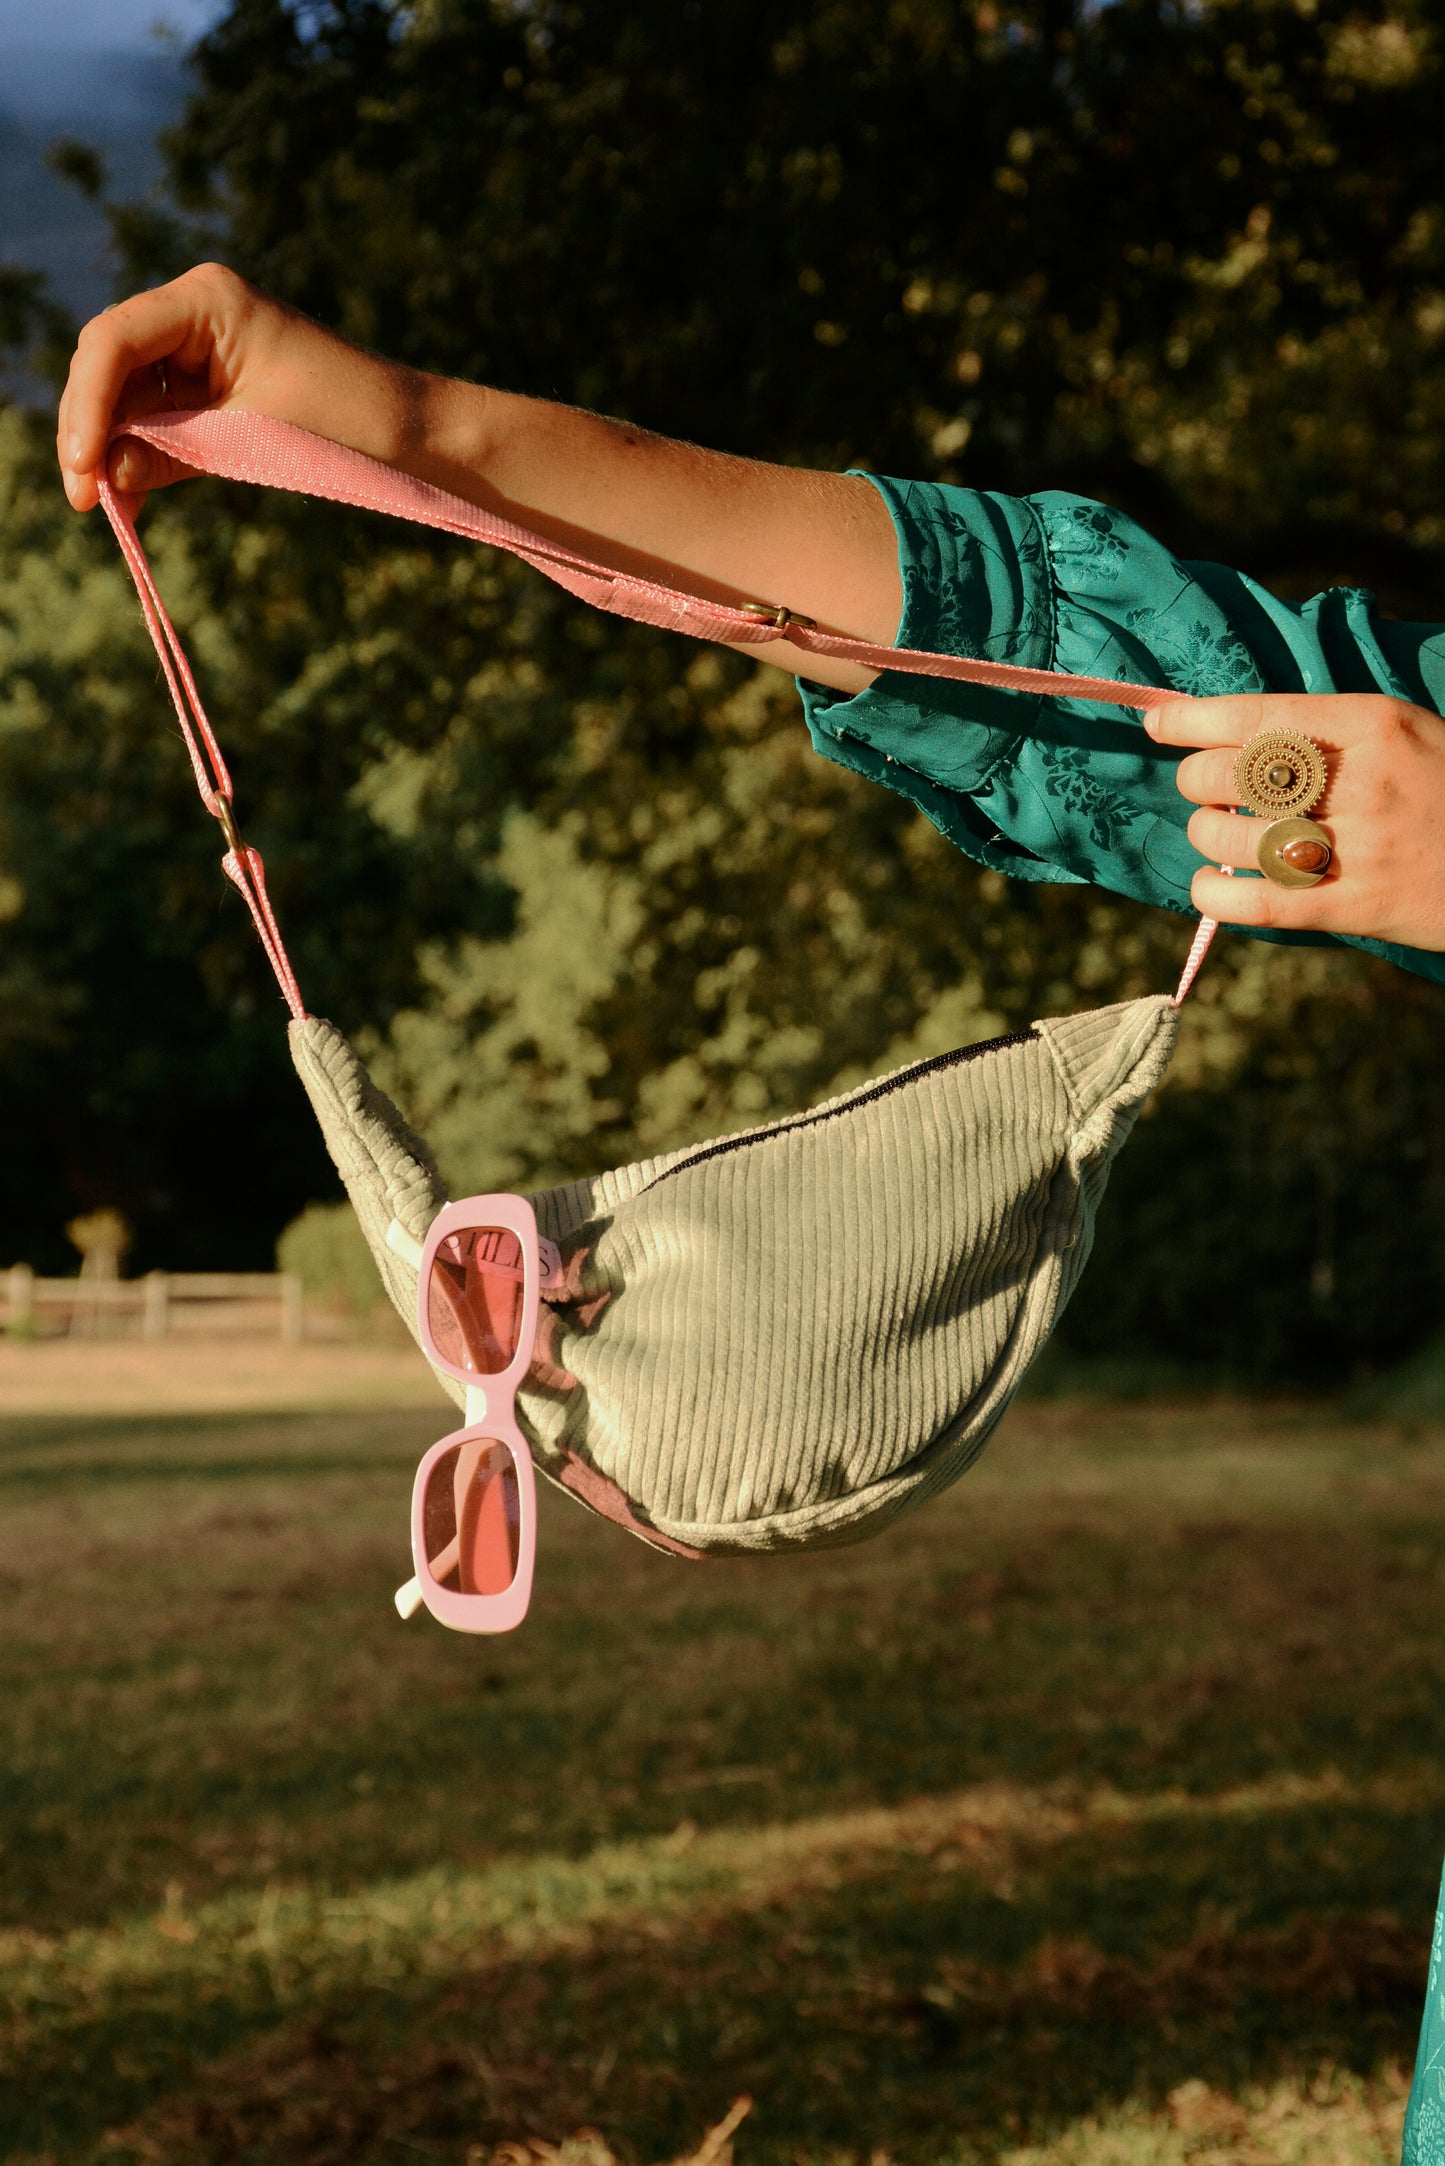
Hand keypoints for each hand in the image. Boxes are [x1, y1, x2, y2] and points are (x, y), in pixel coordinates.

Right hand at [57, 262, 410, 512]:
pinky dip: (139, 452)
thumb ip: (171, 452)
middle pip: (107, 363)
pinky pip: (154, 413)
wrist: (405, 432)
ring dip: (109, 447)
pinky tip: (128, 497)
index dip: (88, 404)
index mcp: (206, 299)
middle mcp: (192, 309)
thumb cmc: (342, 420)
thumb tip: (106, 476)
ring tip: (104, 508)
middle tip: (82, 499)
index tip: (83, 468)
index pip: (115, 340)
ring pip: (123, 392)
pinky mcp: (206, 383)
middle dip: (89, 430)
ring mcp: (196, 344)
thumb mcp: (250, 439)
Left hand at [1147, 692, 1444, 952]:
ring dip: (1205, 834)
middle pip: (1227, 774)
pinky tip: (1212, 884)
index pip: (1255, 714)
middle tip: (1211, 789)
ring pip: (1226, 836)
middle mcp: (1362, 780)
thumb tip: (1228, 734)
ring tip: (1224, 833)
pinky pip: (1249, 903)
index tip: (1158, 726)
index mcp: (1372, 724)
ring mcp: (1358, 846)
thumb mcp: (1403, 734)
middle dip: (1198, 780)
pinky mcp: (1353, 907)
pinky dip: (1212, 893)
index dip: (1191, 721)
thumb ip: (1326, 731)